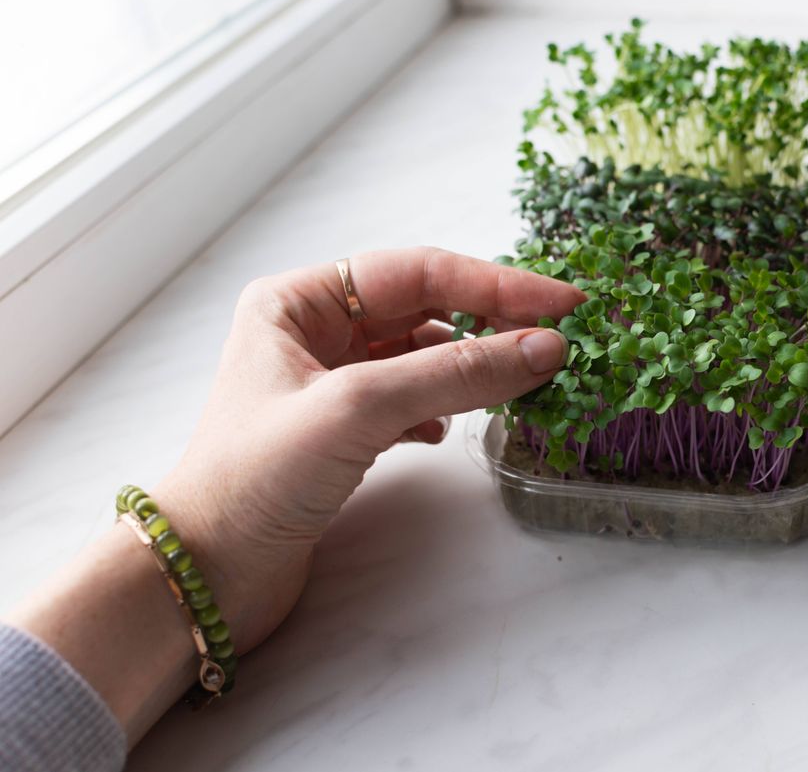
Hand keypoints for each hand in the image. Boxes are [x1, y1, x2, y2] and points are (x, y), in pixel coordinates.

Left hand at [154, 248, 583, 651]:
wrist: (205, 576)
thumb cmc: (257, 477)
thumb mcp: (359, 408)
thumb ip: (456, 373)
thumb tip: (546, 347)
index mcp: (299, 301)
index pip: (417, 271)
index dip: (496, 284)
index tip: (563, 302)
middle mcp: (313, 332)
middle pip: (424, 309)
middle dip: (488, 324)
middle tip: (555, 339)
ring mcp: (327, 384)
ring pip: (421, 358)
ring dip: (467, 369)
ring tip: (513, 386)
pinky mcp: (340, 434)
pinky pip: (409, 400)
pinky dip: (438, 410)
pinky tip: (444, 432)